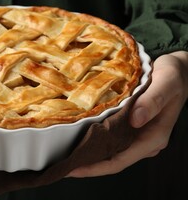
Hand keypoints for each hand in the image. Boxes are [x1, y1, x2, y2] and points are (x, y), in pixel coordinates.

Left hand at [67, 51, 187, 176]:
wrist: (178, 71)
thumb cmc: (174, 77)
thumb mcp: (166, 84)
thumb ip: (152, 101)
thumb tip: (134, 120)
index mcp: (153, 137)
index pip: (120, 161)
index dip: (95, 168)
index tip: (74, 168)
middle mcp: (144, 141)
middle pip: (112, 160)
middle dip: (87, 163)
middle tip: (63, 163)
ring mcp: (137, 135)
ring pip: (110, 151)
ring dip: (89, 153)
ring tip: (67, 152)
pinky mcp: (132, 126)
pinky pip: (111, 138)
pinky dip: (95, 140)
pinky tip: (80, 136)